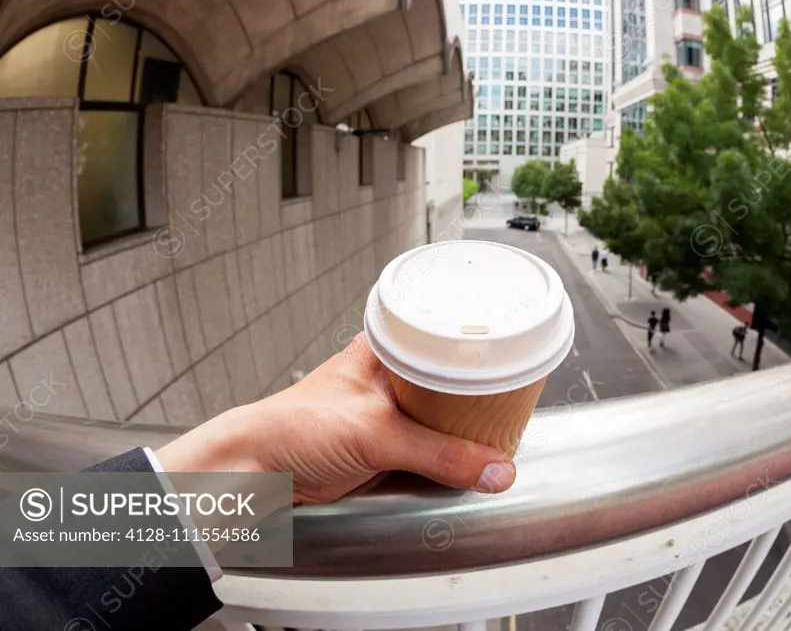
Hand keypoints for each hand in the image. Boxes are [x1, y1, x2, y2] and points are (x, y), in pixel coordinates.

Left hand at [156, 334, 516, 504]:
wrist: (256, 475)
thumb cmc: (291, 428)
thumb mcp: (375, 434)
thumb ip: (438, 454)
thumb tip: (492, 467)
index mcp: (384, 350)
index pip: (443, 334)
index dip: (478, 342)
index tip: (514, 352)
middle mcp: (389, 377)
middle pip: (450, 379)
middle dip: (480, 391)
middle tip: (514, 397)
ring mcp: (389, 413)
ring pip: (442, 415)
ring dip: (465, 427)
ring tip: (500, 427)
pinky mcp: (386, 447)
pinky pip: (430, 447)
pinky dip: (450, 455)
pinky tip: (468, 457)